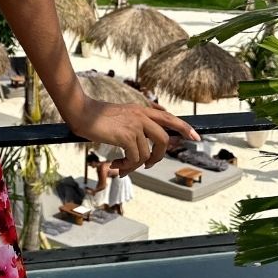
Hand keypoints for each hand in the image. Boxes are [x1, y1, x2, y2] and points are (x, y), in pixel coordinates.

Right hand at [74, 96, 199, 175]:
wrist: (80, 111)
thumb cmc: (95, 116)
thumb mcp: (120, 116)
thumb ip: (133, 124)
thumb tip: (142, 144)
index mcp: (141, 110)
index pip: (168, 117)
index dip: (184, 127)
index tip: (196, 137)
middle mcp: (141, 116)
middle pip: (164, 139)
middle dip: (159, 156)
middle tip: (148, 165)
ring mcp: (135, 125)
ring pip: (147, 154)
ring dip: (134, 166)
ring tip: (121, 168)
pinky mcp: (127, 135)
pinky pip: (134, 158)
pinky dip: (126, 167)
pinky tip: (115, 166)